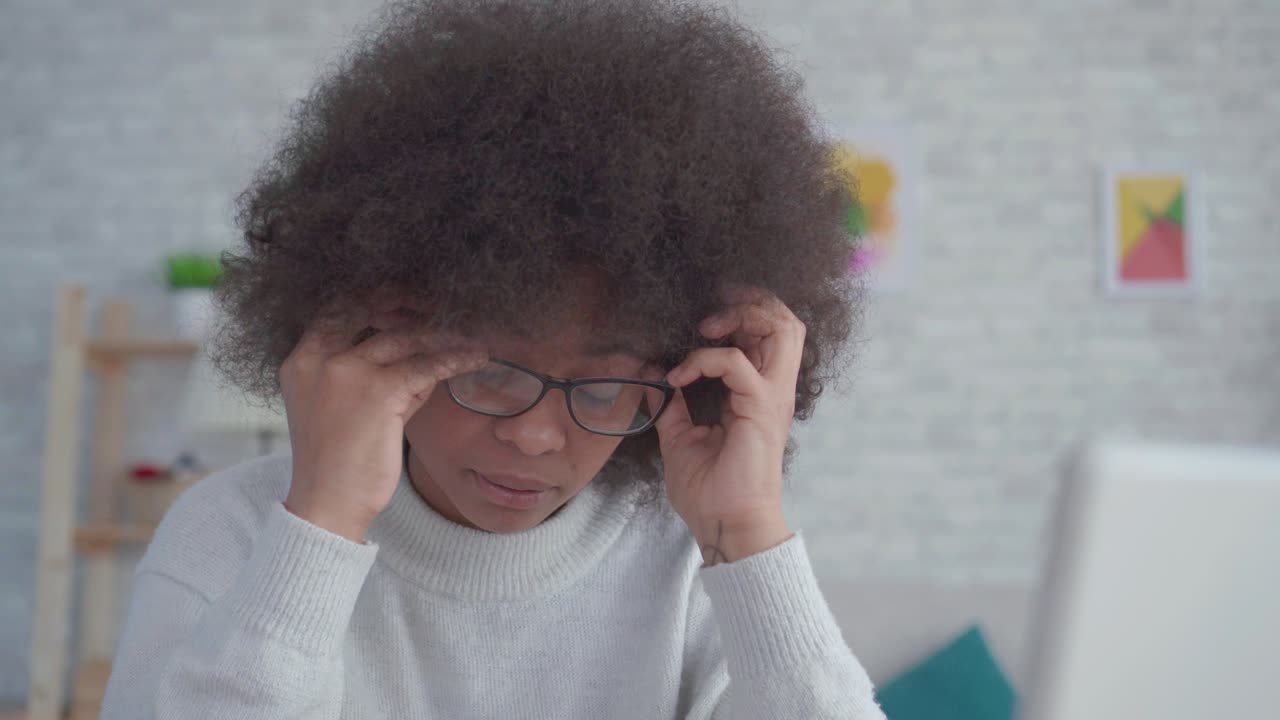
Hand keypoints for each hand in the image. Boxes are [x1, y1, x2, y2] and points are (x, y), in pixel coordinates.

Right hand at [280, 300, 486, 541]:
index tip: (406, 300)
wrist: (327, 503)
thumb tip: (422, 354)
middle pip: (371, 310)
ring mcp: (346, 371)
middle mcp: (319, 357)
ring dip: (442, 334)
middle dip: (409, 304)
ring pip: (404, 337)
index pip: (339, 309)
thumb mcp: (346, 407)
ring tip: (469, 334)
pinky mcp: (378, 391)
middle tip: (442, 306)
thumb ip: (376, 376)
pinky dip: (455, 359)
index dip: (375, 299)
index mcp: (302, 359)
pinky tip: (475, 358)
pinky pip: (426, 366)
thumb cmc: (338, 461)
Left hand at [654, 285, 802, 564]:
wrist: (724, 525)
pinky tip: (678, 378)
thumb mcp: (680, 437)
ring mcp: (772, 397)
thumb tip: (653, 375)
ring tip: (704, 331)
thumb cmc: (710, 491)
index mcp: (758, 393)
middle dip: (748, 303)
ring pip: (780, 327)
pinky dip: (703, 359)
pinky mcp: (760, 408)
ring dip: (740, 317)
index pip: (767, 333)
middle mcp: (773, 390)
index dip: (737, 315)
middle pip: (785, 320)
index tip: (695, 328)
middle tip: (707, 318)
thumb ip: (672, 405)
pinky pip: (735, 362)